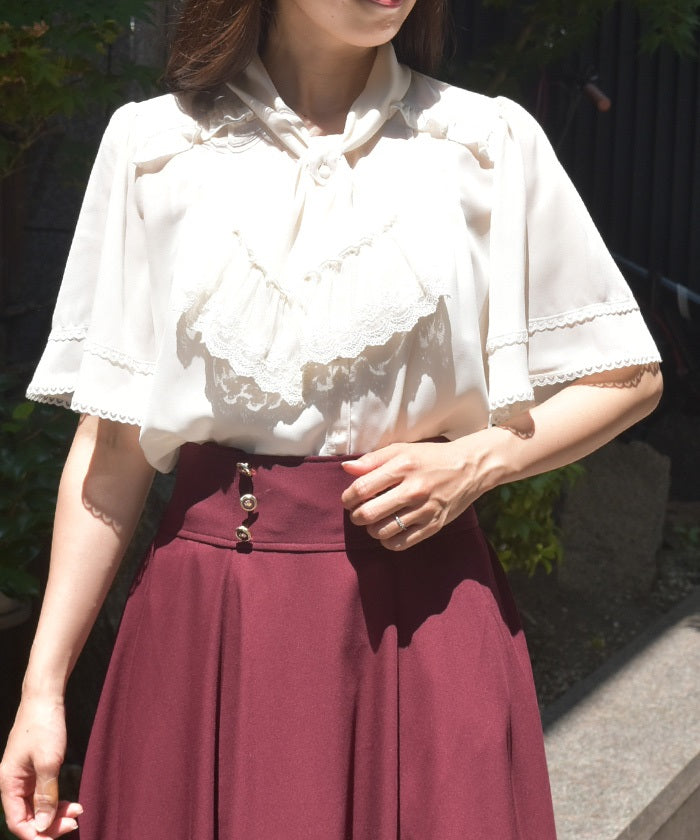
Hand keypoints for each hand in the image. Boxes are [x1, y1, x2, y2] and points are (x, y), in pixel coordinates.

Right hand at [0, 696, 81, 838]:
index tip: (59, 836)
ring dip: (56, 813)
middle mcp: (12, 783)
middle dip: (50, 824)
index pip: (18, 822)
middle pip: (27, 816)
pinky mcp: (35, 769)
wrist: (45, 697)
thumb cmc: (44, 725)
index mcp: (8, 783)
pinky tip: (72, 802)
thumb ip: (45, 795)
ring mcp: (23, 776)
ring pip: (37, 806)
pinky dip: (56, 799)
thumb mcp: (49, 761)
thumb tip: (43, 825)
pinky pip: (42, 793)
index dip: (37, 835)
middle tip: (75, 821)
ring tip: (78, 811)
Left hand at [341, 438, 491, 550]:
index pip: (361, 489)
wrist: (470, 468)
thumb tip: (346, 468)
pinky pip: (401, 543)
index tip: (348, 499)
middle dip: (356, 516)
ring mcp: (425, 509)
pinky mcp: (434, 525)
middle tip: (358, 513)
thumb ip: (372, 459)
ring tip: (374, 521)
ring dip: (371, 529)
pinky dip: (388, 541)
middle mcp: (413, 489)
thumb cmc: (431, 457)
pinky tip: (388, 531)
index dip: (348, 498)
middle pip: (368, 514)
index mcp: (402, 466)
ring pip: (382, 531)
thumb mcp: (402, 450)